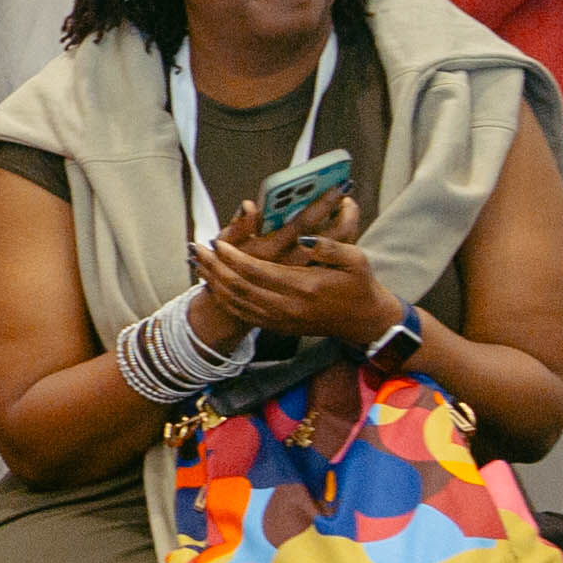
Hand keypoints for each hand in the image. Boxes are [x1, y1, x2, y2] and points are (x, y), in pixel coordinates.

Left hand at [203, 214, 400, 354]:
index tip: (218, 242)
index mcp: (304, 287)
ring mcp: (281, 320)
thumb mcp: (355, 259)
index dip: (234, 258)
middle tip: (199, 249)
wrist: (363, 321)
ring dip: (214, 282)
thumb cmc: (359, 284)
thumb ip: (330, 246)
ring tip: (199, 263)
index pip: (258, 272)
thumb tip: (305, 236)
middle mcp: (288, 307)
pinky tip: (213, 284)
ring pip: (237, 303)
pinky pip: (244, 314)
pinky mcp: (278, 327)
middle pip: (239, 288)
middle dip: (215, 268)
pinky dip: (225, 299)